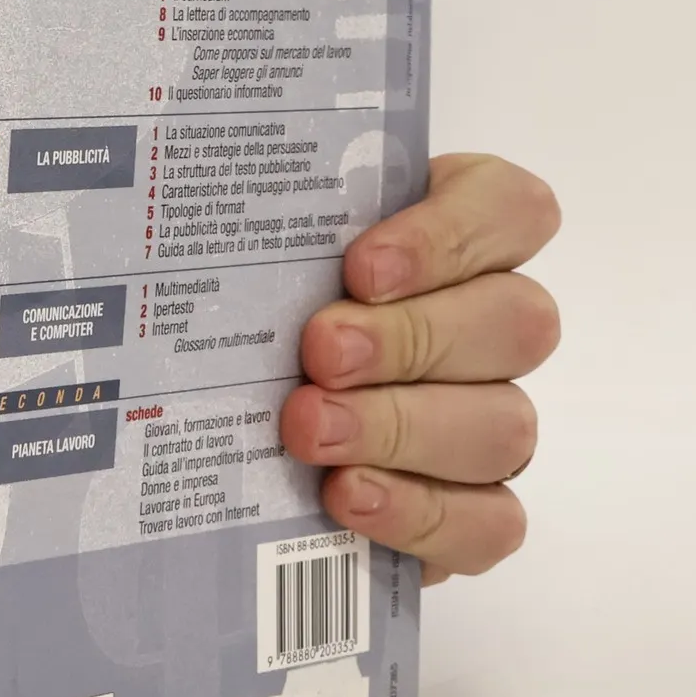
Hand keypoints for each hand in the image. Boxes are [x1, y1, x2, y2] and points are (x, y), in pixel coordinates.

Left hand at [279, 154, 561, 583]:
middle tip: (320, 351)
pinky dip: (419, 513)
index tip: (361, 267)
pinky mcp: (477, 507)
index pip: (511, 209)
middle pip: (516, 323)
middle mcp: (497, 323)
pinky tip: (345, 495)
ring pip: (506, 426)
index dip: (450, 236)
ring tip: (308, 429)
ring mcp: (495, 417)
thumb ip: (266, 210)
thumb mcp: (263, 234)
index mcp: (465, 230)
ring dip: (403, 429)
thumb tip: (179, 174)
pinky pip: (490, 523)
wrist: (243, 410)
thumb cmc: (259, 294)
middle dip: (412, 338)